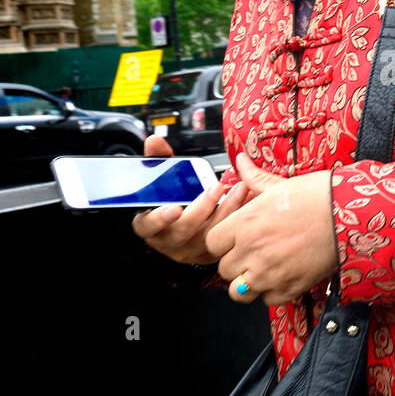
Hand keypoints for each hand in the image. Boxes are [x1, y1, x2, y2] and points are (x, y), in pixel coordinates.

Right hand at [131, 134, 249, 264]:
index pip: (148, 225)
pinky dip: (236, 220)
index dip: (160, 218)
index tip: (174, 208)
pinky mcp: (208, 254)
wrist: (182, 222)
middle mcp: (168, 241)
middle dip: (203, 208)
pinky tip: (246, 202)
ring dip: (226, 211)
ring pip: (208, 236)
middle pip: (184, 230)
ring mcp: (188, 250)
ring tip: (239, 189)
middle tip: (217, 187)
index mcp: (150, 225)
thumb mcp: (159, 181)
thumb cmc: (169, 200)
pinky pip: (223, 240)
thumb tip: (154, 141)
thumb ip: (157, 159)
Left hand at [205, 153, 337, 305]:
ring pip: (239, 291)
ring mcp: (269, 273)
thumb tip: (241, 161)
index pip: (212, 243)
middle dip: (235, 262)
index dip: (222, 242)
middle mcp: (251, 251)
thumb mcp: (280, 185)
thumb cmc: (317, 196)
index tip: (234, 239)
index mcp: (245, 223)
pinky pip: (267, 300)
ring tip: (262, 270)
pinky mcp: (289, 288)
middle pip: (224, 269)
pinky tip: (282, 275)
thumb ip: (254, 178)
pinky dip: (272, 292)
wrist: (349, 216)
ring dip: (247, 282)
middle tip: (252, 253)